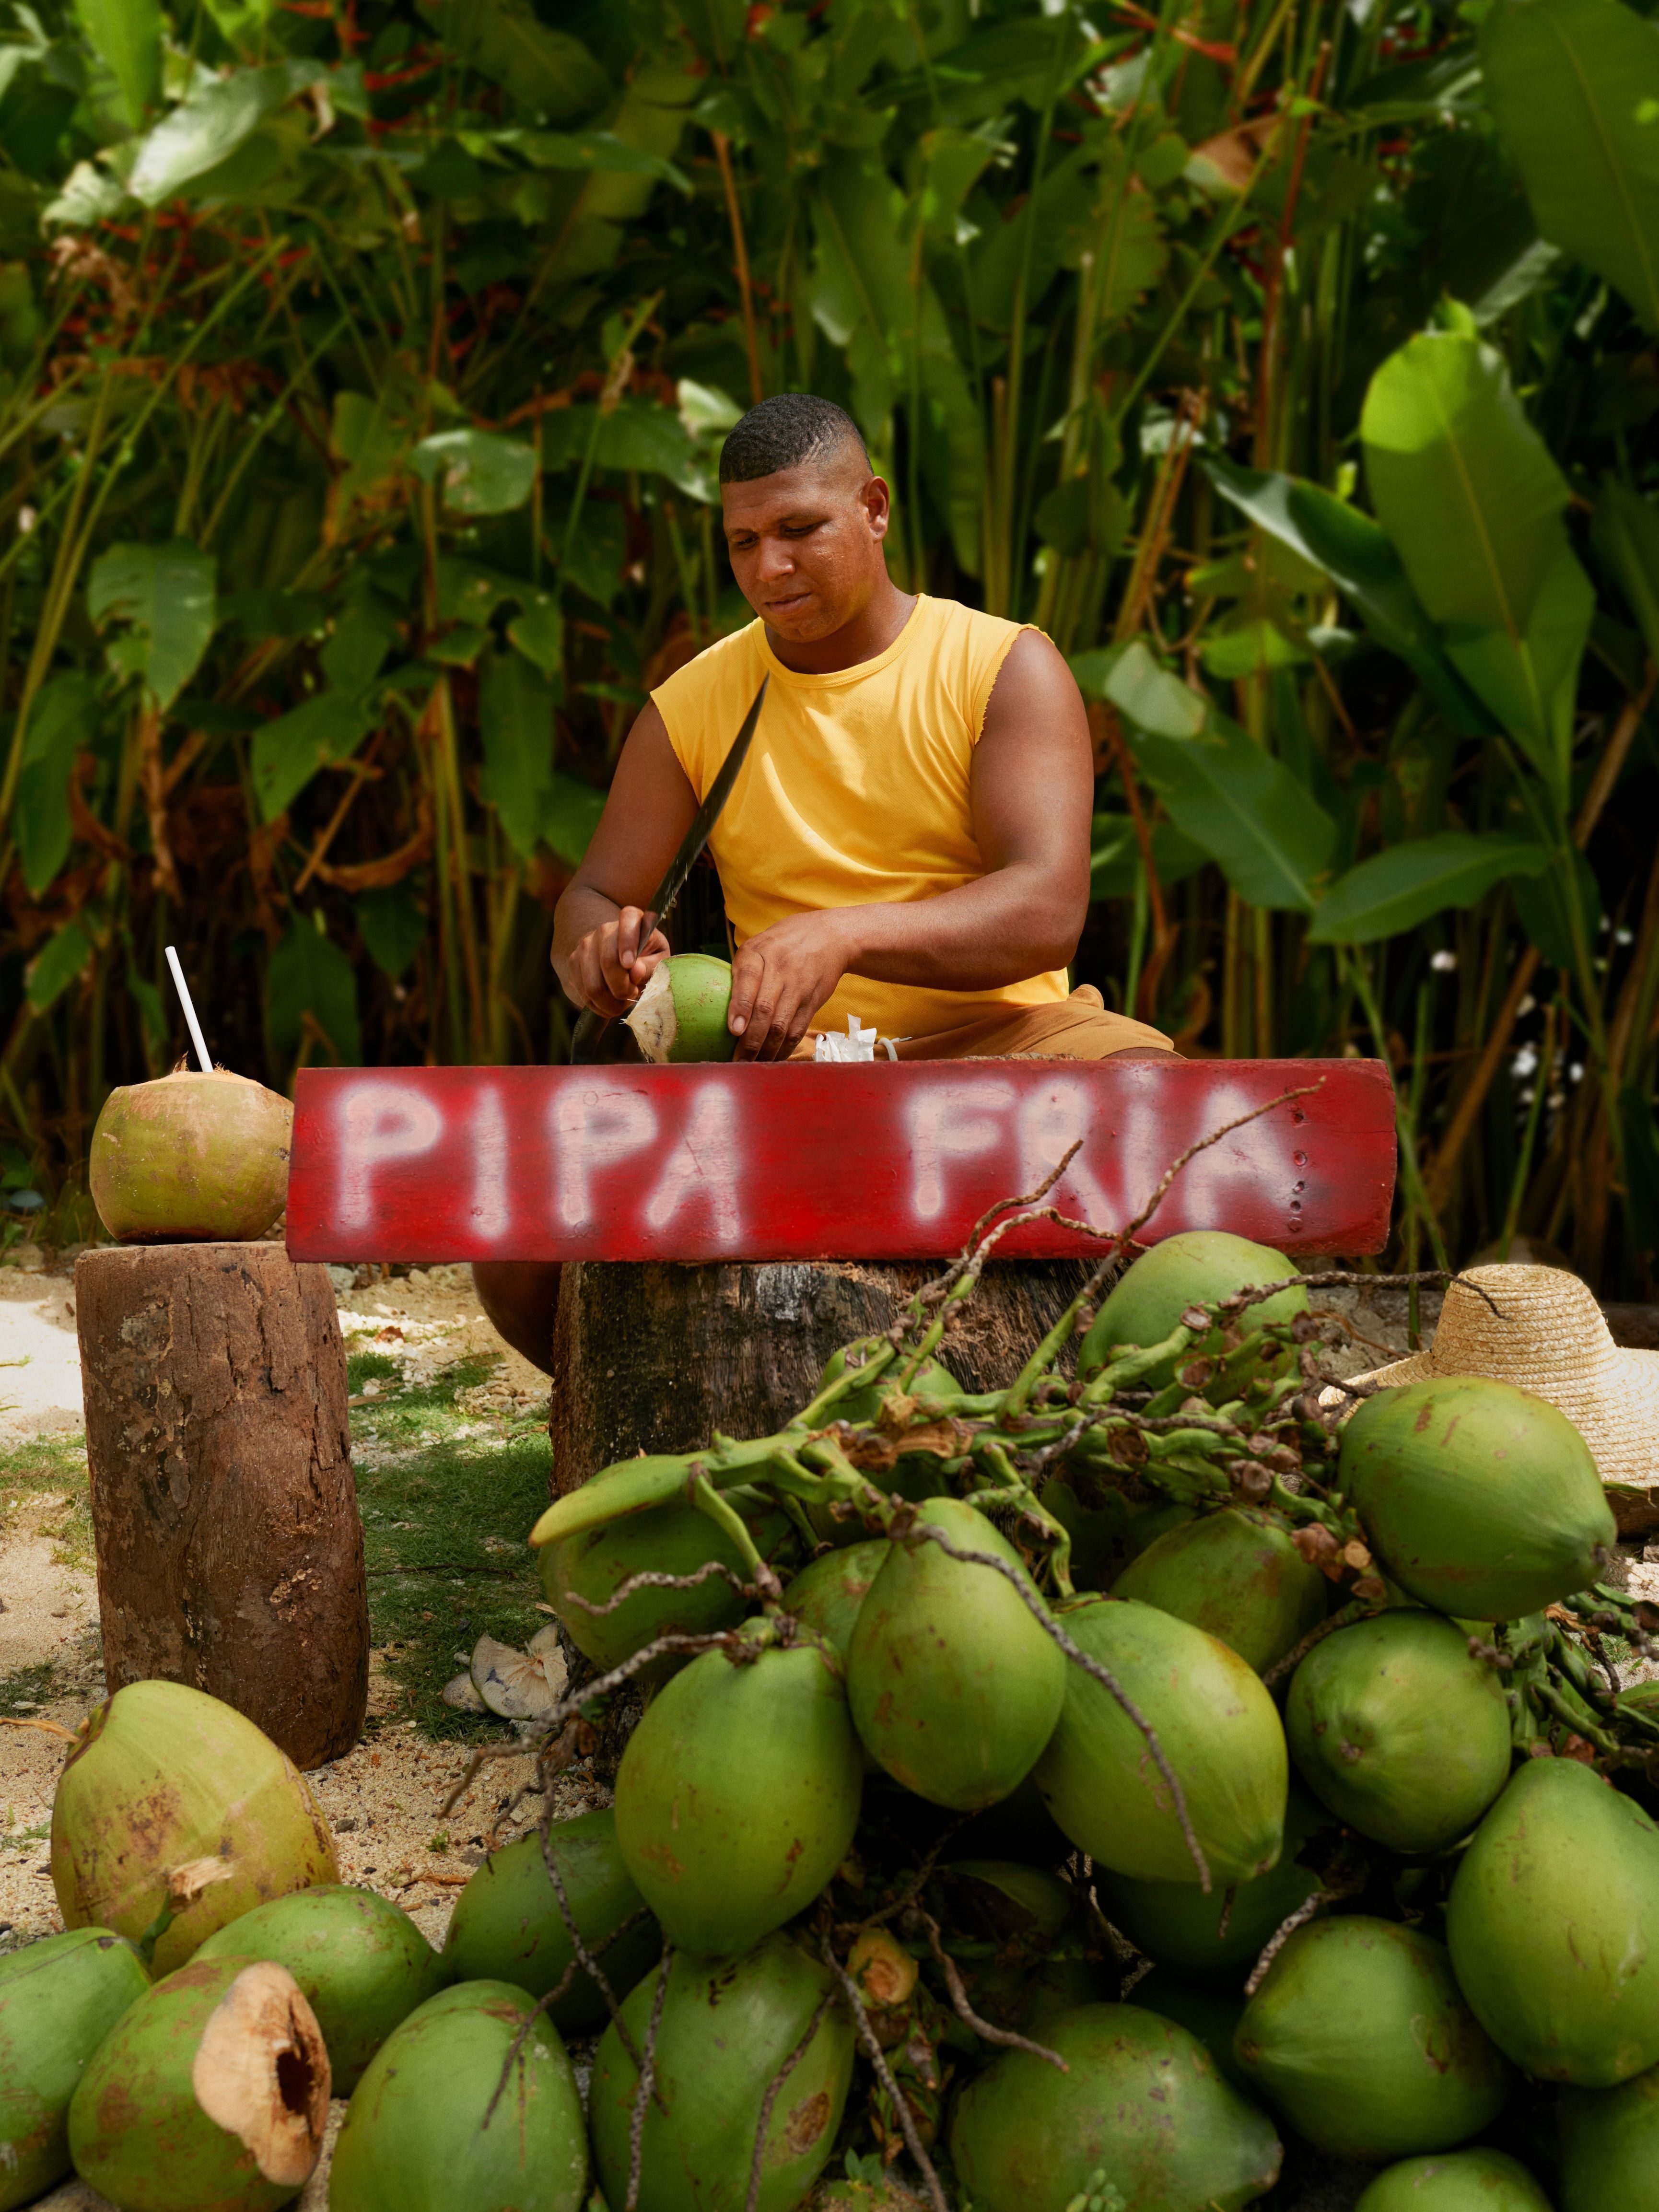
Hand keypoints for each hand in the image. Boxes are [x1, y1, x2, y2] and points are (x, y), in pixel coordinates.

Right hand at [564, 908, 668, 1017]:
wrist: (622, 960)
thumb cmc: (647, 958)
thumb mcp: (658, 960)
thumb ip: (651, 965)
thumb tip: (635, 970)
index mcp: (631, 919)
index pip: (628, 920)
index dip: (628, 942)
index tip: (630, 965)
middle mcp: (605, 929)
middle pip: (608, 961)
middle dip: (622, 988)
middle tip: (633, 995)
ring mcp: (585, 945)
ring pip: (592, 984)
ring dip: (610, 1003)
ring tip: (622, 1003)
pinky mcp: (574, 962)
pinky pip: (583, 992)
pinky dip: (598, 1006)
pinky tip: (609, 1005)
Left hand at [729, 911, 856, 1060]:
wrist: (832, 937)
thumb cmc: (785, 942)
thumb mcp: (759, 943)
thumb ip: (741, 970)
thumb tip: (717, 1004)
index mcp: (760, 952)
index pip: (749, 978)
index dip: (741, 1006)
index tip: (734, 1030)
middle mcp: (781, 970)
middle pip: (766, 1010)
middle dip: (751, 1040)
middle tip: (737, 1061)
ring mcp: (799, 988)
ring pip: (782, 1026)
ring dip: (766, 1050)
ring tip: (750, 1065)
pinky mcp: (812, 1002)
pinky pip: (797, 1031)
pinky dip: (784, 1049)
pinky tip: (772, 1059)